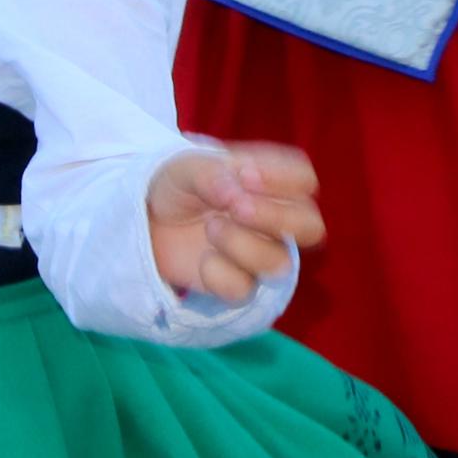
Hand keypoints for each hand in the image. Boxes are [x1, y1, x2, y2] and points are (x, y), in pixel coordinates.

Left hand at [145, 138, 326, 301]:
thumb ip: (213, 175)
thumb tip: (236, 196)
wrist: (147, 219)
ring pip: (280, 263)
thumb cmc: (179, 184)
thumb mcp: (187, 167)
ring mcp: (260, 254)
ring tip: (210, 228)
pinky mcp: (238, 284)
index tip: (244, 172)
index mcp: (272, 182)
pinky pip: (244, 289)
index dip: (281, 179)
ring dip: (242, 244)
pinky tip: (202, 260)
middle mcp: (275, 220)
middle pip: (310, 227)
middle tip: (237, 207)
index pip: (304, 180)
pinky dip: (219, 275)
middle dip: (276, 218)